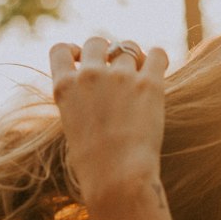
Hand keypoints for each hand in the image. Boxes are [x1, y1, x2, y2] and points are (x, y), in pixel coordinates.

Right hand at [50, 36, 168, 208]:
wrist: (118, 178)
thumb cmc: (94, 164)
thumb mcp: (73, 127)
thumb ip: (79, 101)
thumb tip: (97, 89)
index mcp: (64, 87)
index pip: (61, 49)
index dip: (75, 52)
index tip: (85, 61)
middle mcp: (89, 75)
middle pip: (97, 42)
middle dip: (107, 51)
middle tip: (117, 69)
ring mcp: (119, 77)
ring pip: (128, 48)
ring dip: (135, 58)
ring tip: (141, 76)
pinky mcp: (149, 84)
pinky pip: (157, 53)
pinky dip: (158, 57)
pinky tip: (158, 70)